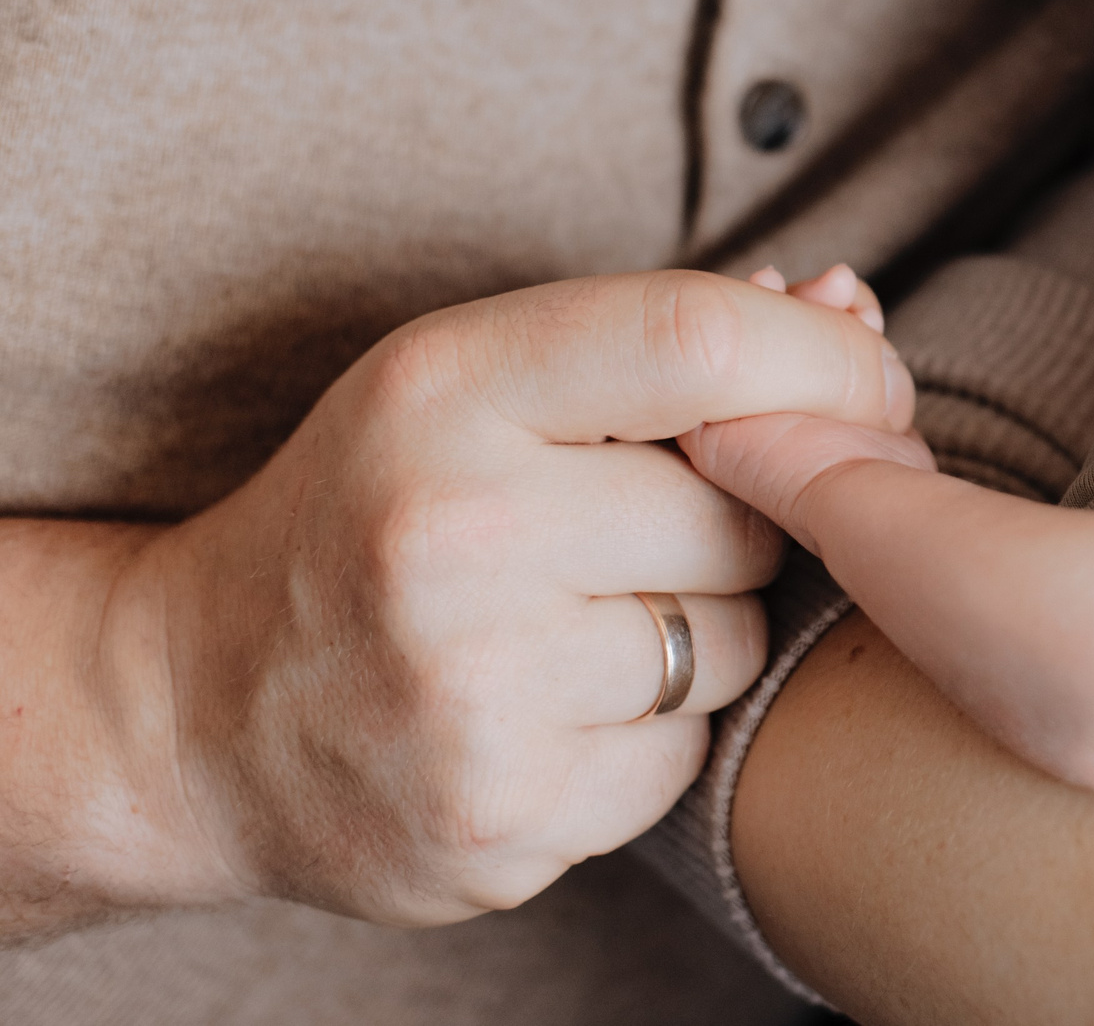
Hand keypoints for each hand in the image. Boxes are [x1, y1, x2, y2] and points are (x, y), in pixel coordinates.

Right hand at [105, 269, 909, 926]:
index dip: (829, 361)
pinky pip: (684, 755)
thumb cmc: (380, 506)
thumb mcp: (482, 378)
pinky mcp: (497, 820)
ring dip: (706, 627)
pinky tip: (556, 705)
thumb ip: (671, 335)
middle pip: (746, 509)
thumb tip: (849, 299)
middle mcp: (453, 535)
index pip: (702, 340)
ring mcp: (471, 692)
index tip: (872, 389)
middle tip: (646, 526)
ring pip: (736, 640)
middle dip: (746, 515)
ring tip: (583, 614)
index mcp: (447, 390)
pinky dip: (653, 732)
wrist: (195, 707)